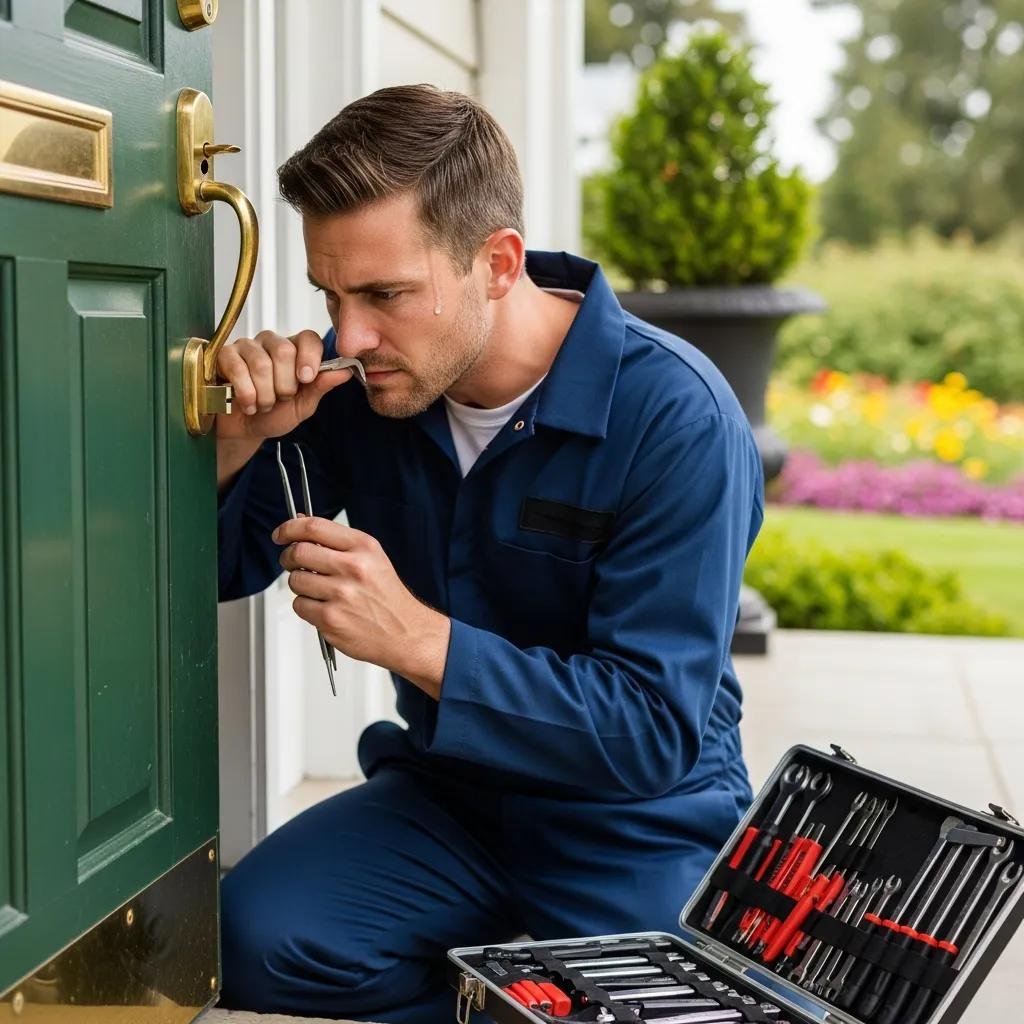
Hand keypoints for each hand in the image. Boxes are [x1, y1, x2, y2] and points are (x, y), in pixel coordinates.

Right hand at [215, 329, 352, 441]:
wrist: (244, 430)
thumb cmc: (274, 415)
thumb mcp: (302, 405)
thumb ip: (321, 387)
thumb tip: (346, 371)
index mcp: (295, 351)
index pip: (308, 338)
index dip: (309, 357)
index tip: (306, 379)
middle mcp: (271, 343)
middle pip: (284, 351)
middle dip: (284, 385)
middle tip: (280, 399)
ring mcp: (247, 347)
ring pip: (261, 363)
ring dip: (264, 394)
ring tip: (262, 405)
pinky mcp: (224, 355)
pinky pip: (237, 368)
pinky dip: (245, 393)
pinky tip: (247, 404)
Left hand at [275, 516, 450, 697]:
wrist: (406, 633)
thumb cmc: (387, 596)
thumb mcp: (371, 558)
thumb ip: (336, 542)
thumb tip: (299, 526)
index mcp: (363, 547)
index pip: (314, 527)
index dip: (289, 528)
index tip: (281, 534)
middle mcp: (354, 567)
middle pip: (298, 552)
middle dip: (289, 558)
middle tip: (292, 563)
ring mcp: (341, 594)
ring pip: (295, 581)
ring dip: (300, 585)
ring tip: (318, 591)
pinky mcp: (331, 619)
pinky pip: (299, 605)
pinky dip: (306, 607)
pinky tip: (325, 608)